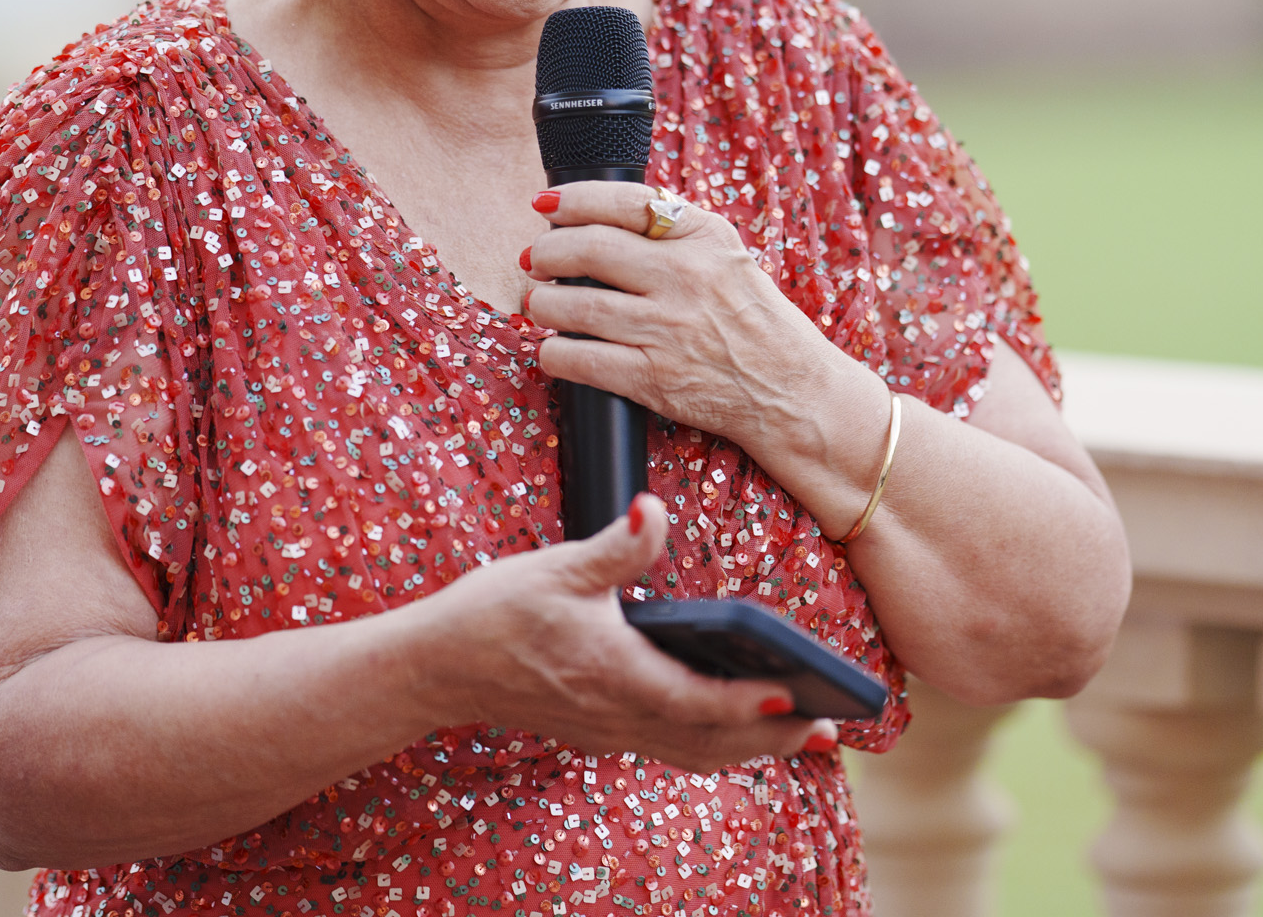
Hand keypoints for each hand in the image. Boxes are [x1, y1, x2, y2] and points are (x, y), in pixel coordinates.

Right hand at [409, 494, 833, 771]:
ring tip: (800, 738)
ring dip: (748, 749)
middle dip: (770, 740)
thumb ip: (615, 548)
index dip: (748, 704)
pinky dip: (711, 744)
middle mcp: (616, 712)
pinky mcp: (598, 729)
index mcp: (613, 673)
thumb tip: (652, 510)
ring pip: (692, 751)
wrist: (436, 665)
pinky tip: (734, 730)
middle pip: (708, 741)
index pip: (695, 700)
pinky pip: (668, 747)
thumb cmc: (493, 612)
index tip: (793, 698)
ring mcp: (607, 728)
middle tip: (826, 731)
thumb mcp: (556, 568)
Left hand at [522, 181, 852, 449]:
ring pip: (576, 305)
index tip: (545, 205)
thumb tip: (601, 217)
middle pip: (589, 249)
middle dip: (547, 252)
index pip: (624, 201)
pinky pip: (582, 360)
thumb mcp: (728, 257)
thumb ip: (676, 233)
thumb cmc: (756, 322)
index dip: (572, 199)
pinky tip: (553, 349)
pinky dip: (555, 353)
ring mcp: (669, 329)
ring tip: (541, 302)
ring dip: (544, 302)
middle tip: (535, 259)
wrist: (793, 391)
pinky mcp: (654, 378)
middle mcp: (686, 277)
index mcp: (704, 238)